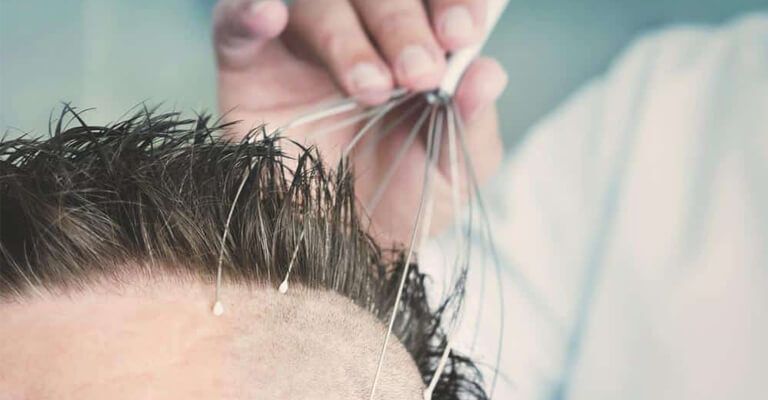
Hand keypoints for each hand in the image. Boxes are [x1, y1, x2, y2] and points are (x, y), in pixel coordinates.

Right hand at [214, 0, 506, 244]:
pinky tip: (269, 17)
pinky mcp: (248, 66)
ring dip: (346, 38)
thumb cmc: (399, 204)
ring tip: (371, 89)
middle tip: (418, 74)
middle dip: (403, 25)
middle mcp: (360, 36)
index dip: (450, 1)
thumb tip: (488, 72)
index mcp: (414, 47)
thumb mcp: (452, 174)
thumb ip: (474, 122)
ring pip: (318, 3)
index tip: (461, 35)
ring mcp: (301, 48)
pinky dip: (249, 11)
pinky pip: (235, 20)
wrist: (335, 251)